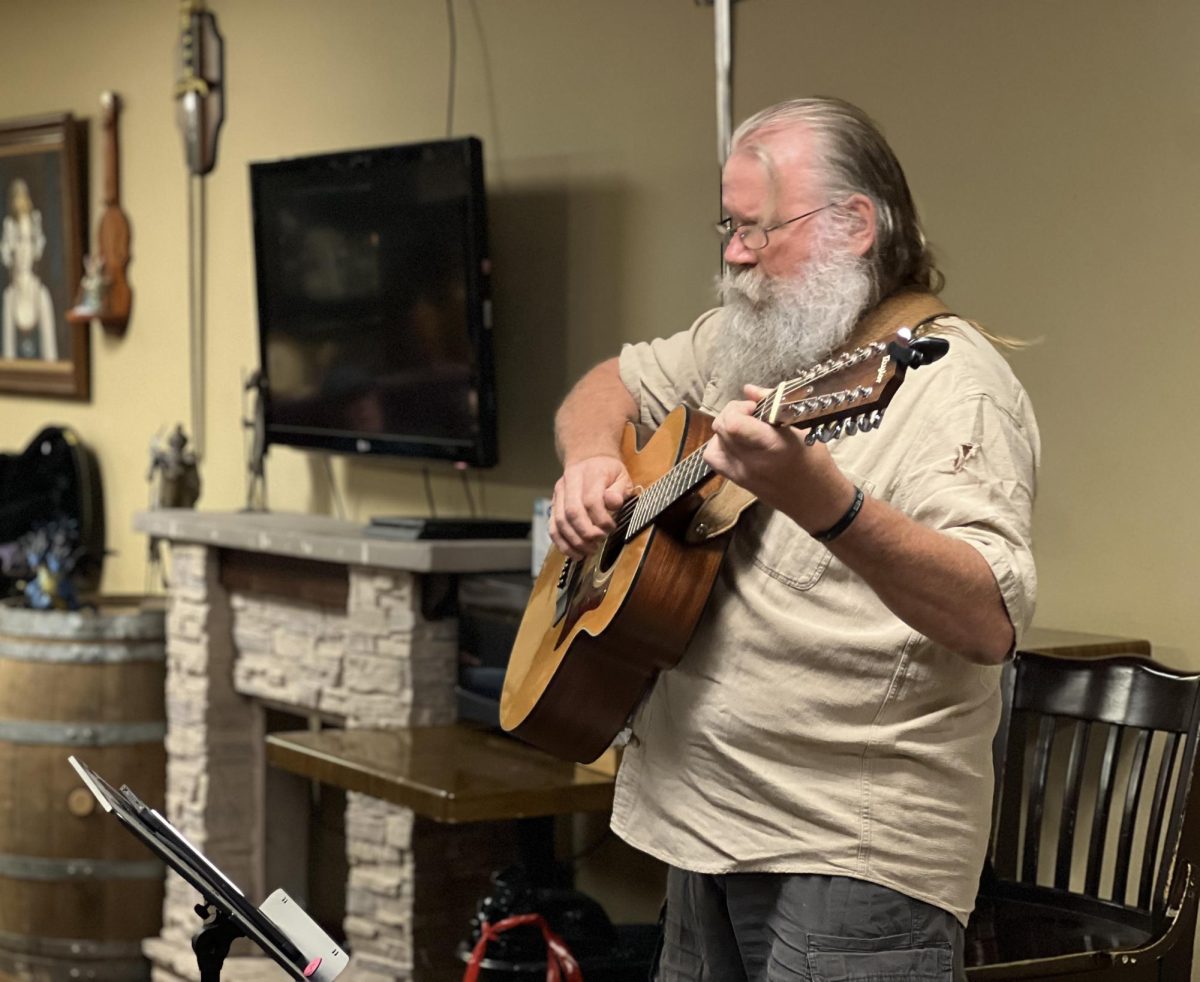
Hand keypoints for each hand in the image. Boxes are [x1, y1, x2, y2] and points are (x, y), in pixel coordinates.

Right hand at [549, 455, 632, 559]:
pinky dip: (562, 543)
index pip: (591, 500)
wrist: (589, 459)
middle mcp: (570, 482)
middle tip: (599, 542)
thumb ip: (619, 491)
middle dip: (586, 533)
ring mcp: (559, 494)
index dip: (601, 519)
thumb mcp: (622, 476)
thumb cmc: (608, 472)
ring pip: (559, 521)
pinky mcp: (553, 504)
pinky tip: (574, 553)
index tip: (611, 528)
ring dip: (574, 541)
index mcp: (590, 473)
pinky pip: (552, 527)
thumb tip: (613, 503)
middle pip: (572, 512)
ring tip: (589, 551)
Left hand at [704, 384, 854, 531]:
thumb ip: (774, 405)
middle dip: (734, 413)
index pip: (733, 424)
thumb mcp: (802, 428)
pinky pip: (713, 458)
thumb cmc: (815, 462)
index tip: (756, 408)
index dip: (739, 408)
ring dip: (725, 430)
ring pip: (714, 442)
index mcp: (772, 445)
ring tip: (744, 430)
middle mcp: (752, 461)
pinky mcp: (737, 481)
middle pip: (721, 428)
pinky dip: (719, 446)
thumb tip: (749, 389)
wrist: (816, 500)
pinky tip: (736, 444)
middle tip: (753, 416)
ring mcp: (741, 474)